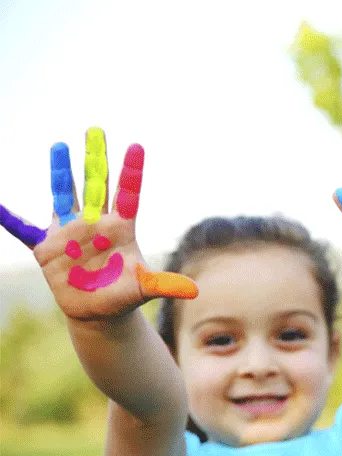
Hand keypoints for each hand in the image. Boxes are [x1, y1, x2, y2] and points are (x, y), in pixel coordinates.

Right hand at [0, 127, 196, 321]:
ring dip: (60, 172)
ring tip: (59, 145)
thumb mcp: (144, 288)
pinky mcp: (47, 249)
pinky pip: (25, 230)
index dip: (131, 171)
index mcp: (121, 228)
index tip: (137, 145)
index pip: (128, 194)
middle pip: (95, 184)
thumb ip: (164, 284)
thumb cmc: (124, 295)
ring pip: (64, 195)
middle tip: (95, 129)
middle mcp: (95, 223)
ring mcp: (69, 233)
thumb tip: (194, 290)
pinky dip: (10, 219)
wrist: (99, 311)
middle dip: (95, 157)